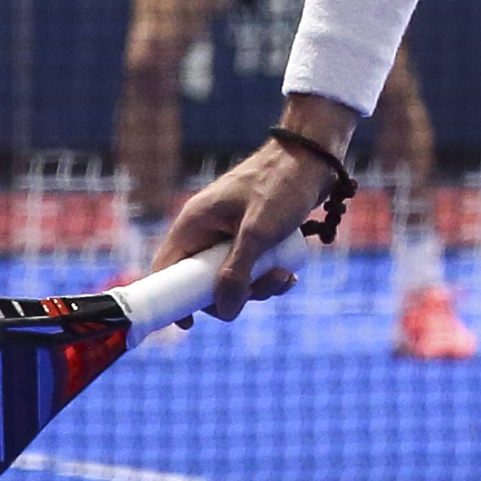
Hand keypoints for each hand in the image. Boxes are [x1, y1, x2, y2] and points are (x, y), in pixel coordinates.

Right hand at [151, 139, 328, 319]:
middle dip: (233, 293)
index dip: (172, 298)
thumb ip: (238, 272)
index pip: (167, 267)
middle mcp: (206, 230)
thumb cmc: (281, 185)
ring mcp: (229, 233)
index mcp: (194, 223)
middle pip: (203, 281)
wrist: (314, 158)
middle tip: (262, 287)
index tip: (190, 323)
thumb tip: (223, 312)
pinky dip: (267, 276)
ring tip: (285, 275)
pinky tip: (289, 273)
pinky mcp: (251, 235)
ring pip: (232, 278)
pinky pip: (250, 268)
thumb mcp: (258, 232)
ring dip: (258, 286)